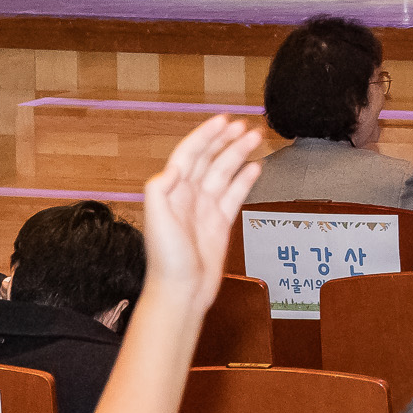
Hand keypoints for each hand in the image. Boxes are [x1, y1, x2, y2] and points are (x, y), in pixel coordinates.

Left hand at [140, 116, 263, 314]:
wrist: (181, 291)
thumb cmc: (167, 261)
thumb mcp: (157, 223)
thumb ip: (159, 191)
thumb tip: (174, 168)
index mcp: (173, 193)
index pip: (190, 155)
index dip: (205, 136)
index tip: (223, 121)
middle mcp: (189, 197)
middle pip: (209, 159)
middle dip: (225, 140)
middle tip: (244, 126)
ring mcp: (205, 209)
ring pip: (224, 173)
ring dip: (238, 154)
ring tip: (254, 139)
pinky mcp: (220, 223)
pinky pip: (234, 194)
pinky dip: (244, 179)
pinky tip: (255, 168)